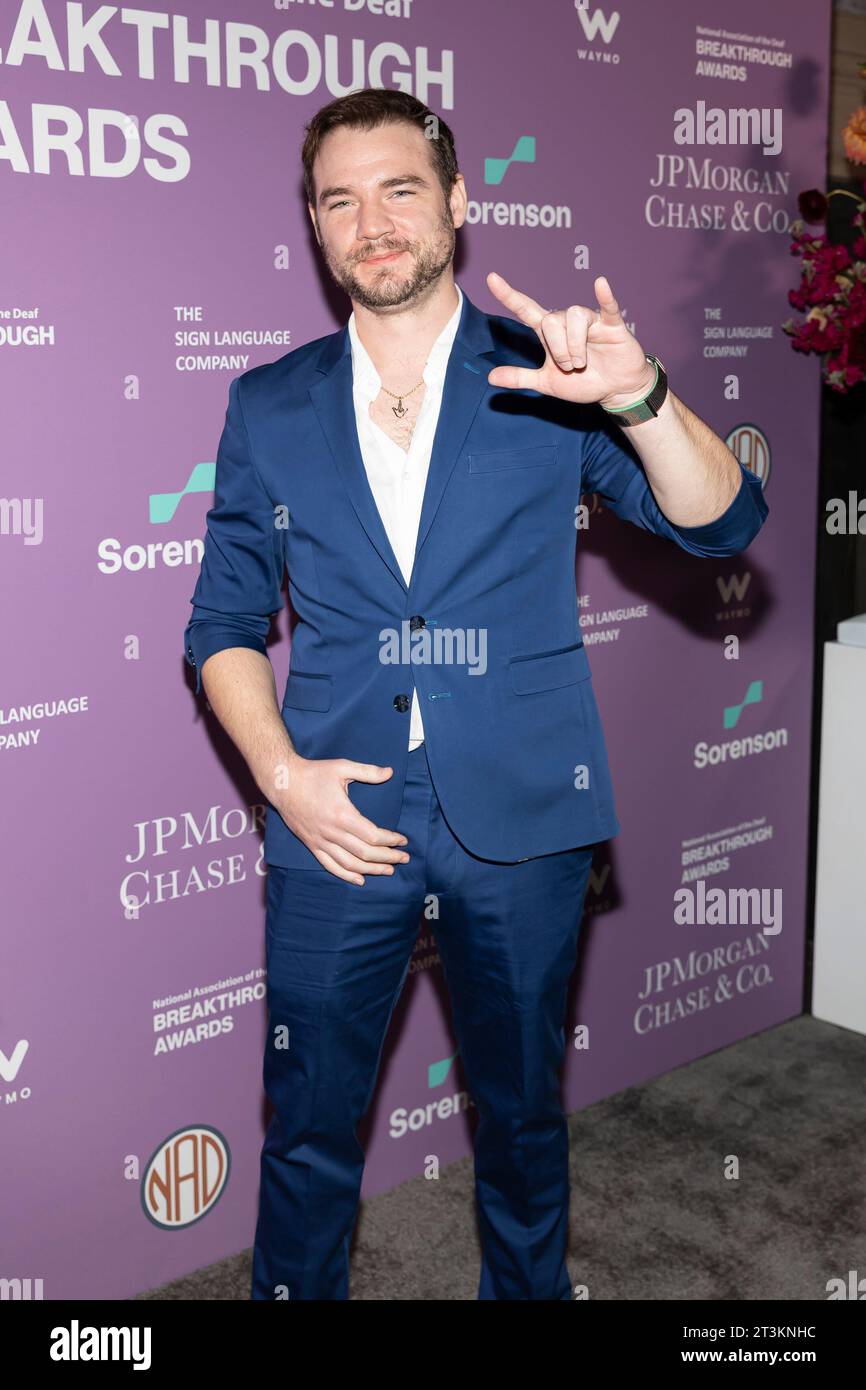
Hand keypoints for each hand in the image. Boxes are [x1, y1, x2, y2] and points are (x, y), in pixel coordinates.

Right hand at [273, 756, 409, 885]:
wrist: (283, 782)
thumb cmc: (313, 773)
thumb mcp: (342, 767)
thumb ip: (368, 772)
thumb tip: (390, 772)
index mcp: (342, 814)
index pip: (373, 836)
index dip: (390, 840)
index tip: (402, 840)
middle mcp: (332, 832)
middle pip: (365, 853)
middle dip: (387, 858)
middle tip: (403, 858)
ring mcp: (320, 841)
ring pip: (350, 864)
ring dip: (371, 870)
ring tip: (388, 871)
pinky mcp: (312, 845)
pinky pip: (330, 866)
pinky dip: (346, 875)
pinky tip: (360, 880)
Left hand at [485, 271, 655, 408]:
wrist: (615, 392)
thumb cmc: (583, 383)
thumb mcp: (547, 383)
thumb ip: (520, 378)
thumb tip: (490, 377)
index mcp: (550, 335)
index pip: (526, 310)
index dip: (509, 296)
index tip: (492, 278)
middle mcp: (567, 323)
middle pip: (551, 321)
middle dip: (558, 350)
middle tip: (569, 368)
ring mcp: (591, 322)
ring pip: (574, 316)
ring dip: (575, 346)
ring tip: (582, 364)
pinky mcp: (612, 325)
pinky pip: (608, 306)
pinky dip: (604, 296)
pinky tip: (600, 284)